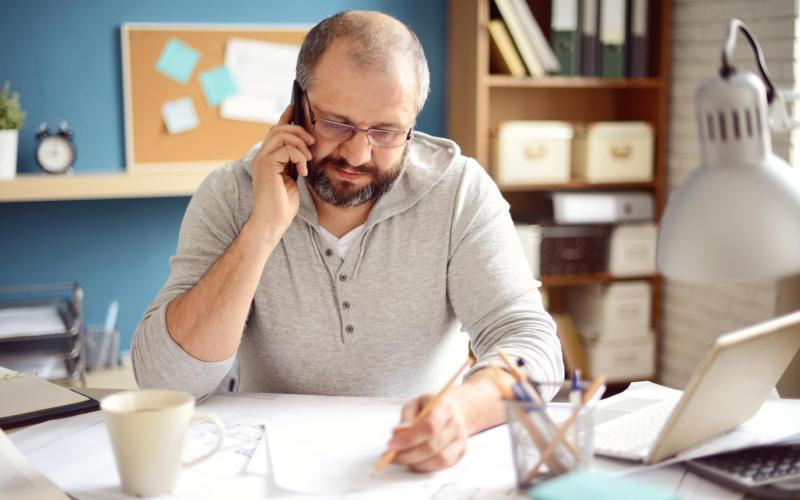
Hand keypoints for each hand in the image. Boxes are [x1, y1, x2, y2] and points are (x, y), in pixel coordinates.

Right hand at [248, 104, 314, 236]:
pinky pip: (286, 148)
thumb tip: (305, 147)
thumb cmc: (283, 204)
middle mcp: (262, 155)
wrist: (273, 222)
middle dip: (299, 130)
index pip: (276, 130)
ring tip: (307, 159)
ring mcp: (261, 159)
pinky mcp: (265, 165)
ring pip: (281, 133)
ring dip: (300, 143)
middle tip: (312, 143)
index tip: (297, 104)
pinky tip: (302, 171)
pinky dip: (298, 157)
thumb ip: (294, 161)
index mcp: (268, 157)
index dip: (286, 115)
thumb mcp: (293, 177)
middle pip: (279, 128)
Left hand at [388, 393, 468, 471]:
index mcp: (445, 407)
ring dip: (415, 462)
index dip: (409, 438)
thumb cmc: (431, 407)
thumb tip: (397, 433)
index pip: (429, 426)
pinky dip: (424, 466)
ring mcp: (460, 440)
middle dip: (408, 454)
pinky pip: (441, 465)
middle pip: (432, 446)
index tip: (391, 444)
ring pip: (438, 459)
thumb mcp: (415, 404)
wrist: (454, 411)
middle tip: (391, 455)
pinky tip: (412, 461)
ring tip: (400, 458)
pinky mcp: (459, 453)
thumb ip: (406, 418)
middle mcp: (455, 424)